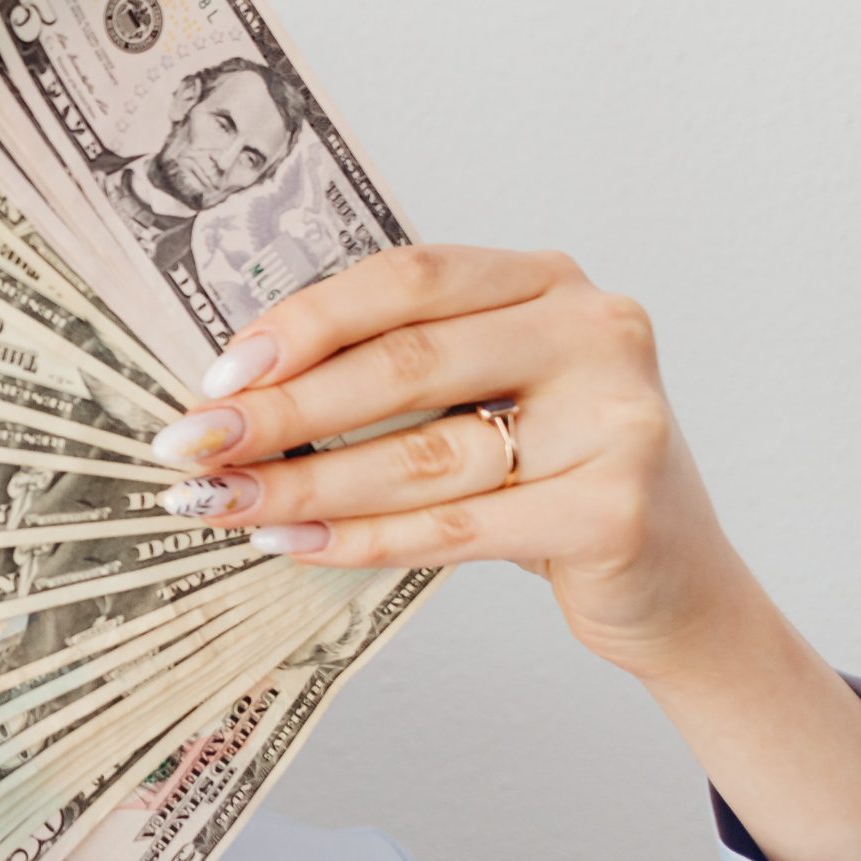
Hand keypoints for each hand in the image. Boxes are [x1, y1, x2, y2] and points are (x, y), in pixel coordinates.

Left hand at [150, 244, 748, 678]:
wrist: (671, 581)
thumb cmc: (548, 473)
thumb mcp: (485, 395)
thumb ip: (394, 367)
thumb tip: (234, 391)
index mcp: (546, 281)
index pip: (405, 279)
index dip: (302, 322)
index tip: (216, 375)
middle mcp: (592, 331)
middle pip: (403, 365)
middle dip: (280, 411)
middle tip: (189, 446)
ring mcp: (616, 419)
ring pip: (420, 455)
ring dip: (302, 484)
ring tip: (222, 503)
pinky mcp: (615, 510)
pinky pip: (454, 527)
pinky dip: (361, 539)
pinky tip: (292, 542)